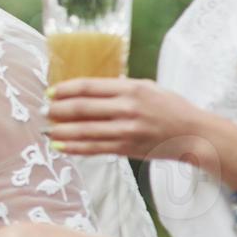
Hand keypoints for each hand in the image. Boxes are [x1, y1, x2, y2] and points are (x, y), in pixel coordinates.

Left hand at [46, 78, 215, 162]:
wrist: (193, 134)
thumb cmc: (169, 107)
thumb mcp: (146, 87)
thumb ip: (119, 87)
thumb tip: (87, 89)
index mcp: (131, 89)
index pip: (89, 87)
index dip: (65, 89)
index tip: (50, 92)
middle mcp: (127, 109)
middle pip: (82, 109)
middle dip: (58, 110)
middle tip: (43, 111)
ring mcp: (126, 130)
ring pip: (85, 131)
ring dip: (61, 131)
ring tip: (46, 130)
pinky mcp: (127, 148)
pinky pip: (94, 149)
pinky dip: (74, 148)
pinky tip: (60, 146)